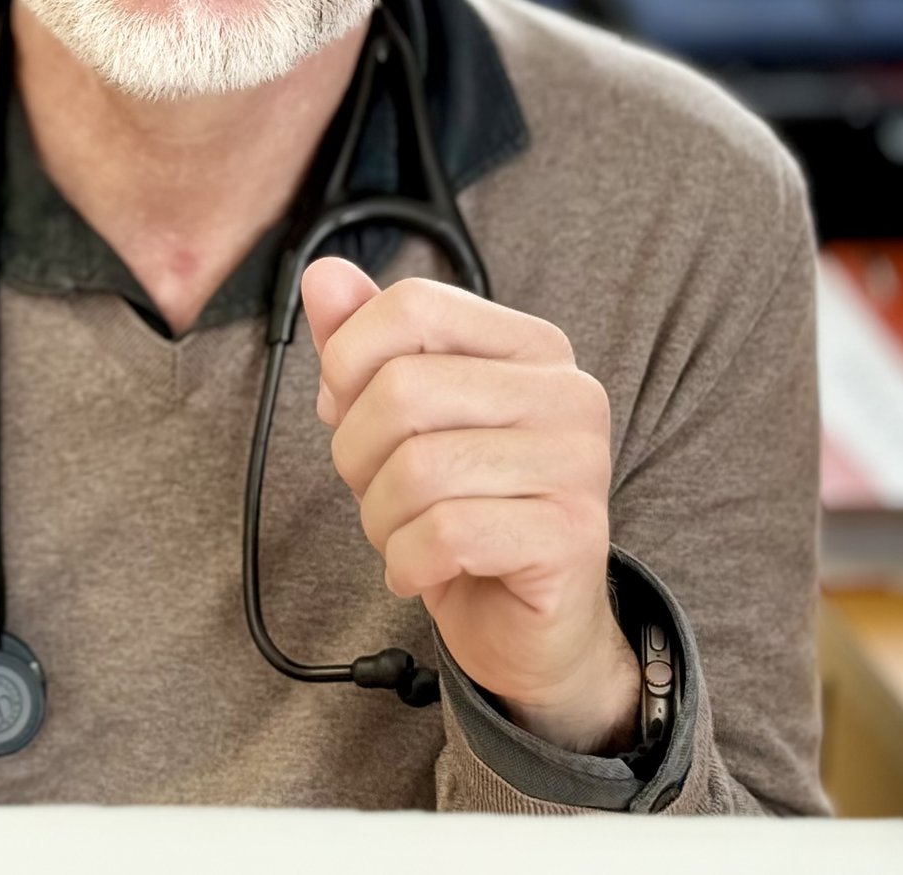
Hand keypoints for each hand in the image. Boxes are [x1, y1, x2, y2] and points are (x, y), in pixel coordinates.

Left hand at [301, 259, 637, 755]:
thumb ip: (363, 344)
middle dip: (357, 454)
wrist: (526, 626)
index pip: (413, 306)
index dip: (349, 359)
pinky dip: (407, 561)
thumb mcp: (398, 422)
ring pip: (418, 467)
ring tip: (403, 535)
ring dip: (381, 518)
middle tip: (378, 492)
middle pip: (402, 388)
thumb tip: (323, 275)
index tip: (346, 409)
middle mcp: (567, 391)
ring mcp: (579, 463)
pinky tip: (422, 570)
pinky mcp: (572, 535)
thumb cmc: (462, 507)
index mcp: (529, 346)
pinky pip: (445, 533)